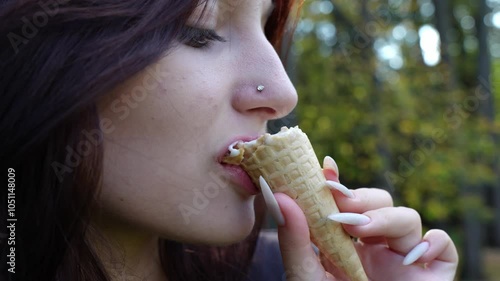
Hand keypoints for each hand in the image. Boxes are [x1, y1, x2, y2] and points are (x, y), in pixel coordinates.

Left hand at [260, 156, 458, 280]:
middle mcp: (378, 245)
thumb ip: (294, 240)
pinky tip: (410, 258)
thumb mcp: (306, 275)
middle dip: (363, 198)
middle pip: (380, 201)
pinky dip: (434, 243)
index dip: (339, 183)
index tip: (325, 169)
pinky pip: (445, 245)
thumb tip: (279, 197)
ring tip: (362, 231)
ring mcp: (405, 257)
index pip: (347, 202)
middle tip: (342, 209)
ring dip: (387, 218)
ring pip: (409, 216)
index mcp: (348, 242)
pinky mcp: (432, 273)